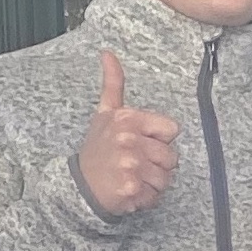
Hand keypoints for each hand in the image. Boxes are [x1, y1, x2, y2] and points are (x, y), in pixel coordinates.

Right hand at [76, 51, 179, 216]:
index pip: (172, 129)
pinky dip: (146, 197)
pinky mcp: (131, 189)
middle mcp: (129, 140)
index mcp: (127, 119)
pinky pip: (156, 195)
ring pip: (166, 178)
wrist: (79, 185)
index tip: (142, 142)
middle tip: (135, 163)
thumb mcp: (105, 114)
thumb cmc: (98, 149)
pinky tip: (130, 190)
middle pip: (172, 157)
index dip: (160, 139)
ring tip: (133, 177)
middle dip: (157, 163)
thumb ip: (112, 84)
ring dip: (152, 182)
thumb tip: (108, 53)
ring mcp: (130, 165)